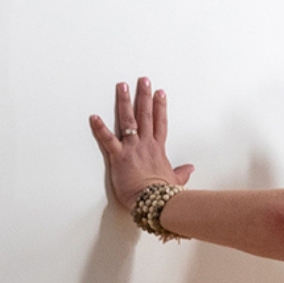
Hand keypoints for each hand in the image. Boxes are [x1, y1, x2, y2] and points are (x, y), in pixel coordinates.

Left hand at [87, 77, 195, 209]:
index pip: (160, 123)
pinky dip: (99, 128)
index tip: (160, 93)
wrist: (155, 202)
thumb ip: (182, 173)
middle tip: (143, 80)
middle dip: (144, 96)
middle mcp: (146, 145)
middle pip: (146, 115)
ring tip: (122, 86)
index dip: (161, 107)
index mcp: (158, 150)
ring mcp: (132, 149)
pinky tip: (93, 116)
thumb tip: (190, 169)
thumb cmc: (163, 194)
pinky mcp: (119, 157)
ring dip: (125, 102)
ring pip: (129, 120)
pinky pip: (107, 140)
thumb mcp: (175, 181)